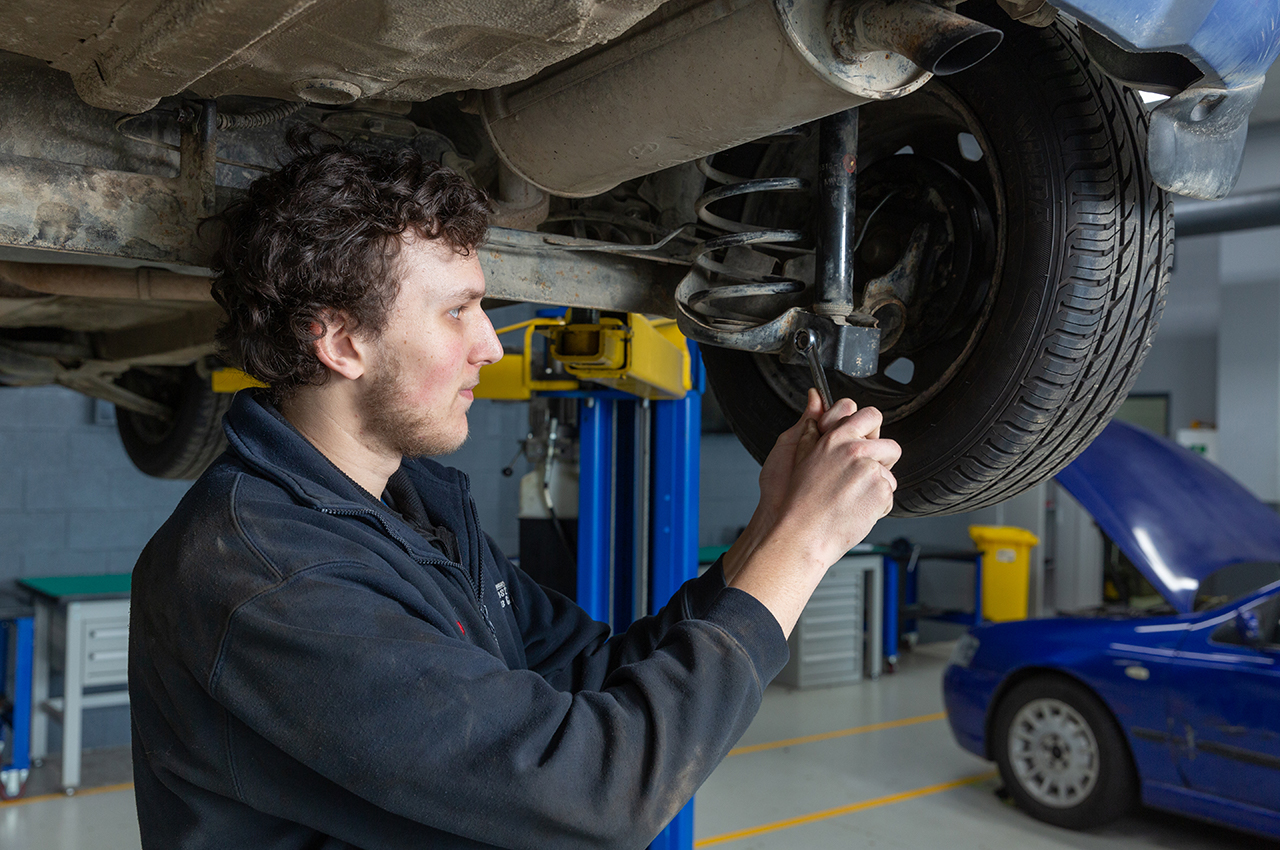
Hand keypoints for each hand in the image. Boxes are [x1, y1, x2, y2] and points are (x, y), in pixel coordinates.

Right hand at [727, 398, 899, 635]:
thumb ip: (810, 424)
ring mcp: (871, 471)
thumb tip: (815, 397)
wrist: (799, 534)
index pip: (869, 415)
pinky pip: (889, 495)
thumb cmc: (792, 499)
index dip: (868, 429)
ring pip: (890, 473)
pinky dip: (877, 504)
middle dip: (880, 459)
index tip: (863, 440)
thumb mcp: (795, 453)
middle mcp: (856, 450)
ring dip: (877, 484)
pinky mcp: (881, 493)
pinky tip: (855, 509)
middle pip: (889, 445)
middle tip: (859, 475)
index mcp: (836, 438)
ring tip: (851, 497)